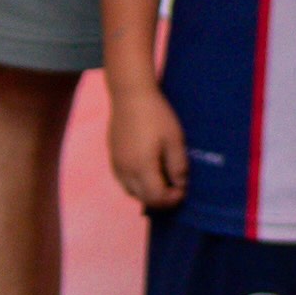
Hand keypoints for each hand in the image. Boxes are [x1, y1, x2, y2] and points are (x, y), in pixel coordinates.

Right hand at [105, 82, 187, 213]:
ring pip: (130, 191)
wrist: (130, 95)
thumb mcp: (174, 140)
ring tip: (162, 181)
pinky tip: (147, 172)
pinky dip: (136, 184)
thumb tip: (181, 185)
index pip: (156, 197)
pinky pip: (123, 180)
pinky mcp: (112, 156)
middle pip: (143, 198)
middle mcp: (125, 170)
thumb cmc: (156, 115)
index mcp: (141, 167)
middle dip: (161, 199)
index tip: (183, 189)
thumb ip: (178, 166)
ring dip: (147, 193)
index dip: (172, 199)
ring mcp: (116, 164)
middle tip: (175, 188)